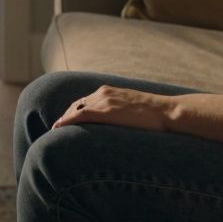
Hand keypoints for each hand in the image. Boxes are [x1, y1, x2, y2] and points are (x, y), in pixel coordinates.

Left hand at [52, 85, 174, 132]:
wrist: (166, 112)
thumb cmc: (155, 114)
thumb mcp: (133, 107)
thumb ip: (121, 110)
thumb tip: (118, 121)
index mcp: (109, 91)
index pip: (85, 100)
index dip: (74, 111)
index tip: (66, 120)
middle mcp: (103, 93)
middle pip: (77, 104)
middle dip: (66, 115)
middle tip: (57, 128)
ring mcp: (104, 101)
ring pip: (76, 109)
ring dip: (65, 120)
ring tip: (56, 131)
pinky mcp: (106, 112)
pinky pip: (80, 115)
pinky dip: (67, 121)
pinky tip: (59, 128)